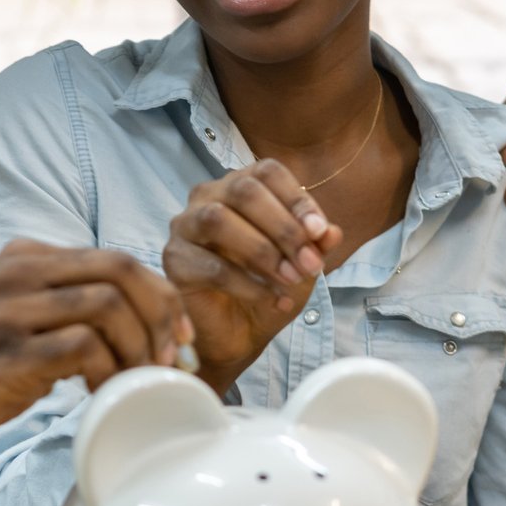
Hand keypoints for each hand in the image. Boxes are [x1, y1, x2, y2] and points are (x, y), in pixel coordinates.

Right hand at [0, 240, 189, 494]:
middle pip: (119, 269)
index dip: (160, 297)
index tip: (177, 341)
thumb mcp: (12, 321)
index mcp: (23, 258)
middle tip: (169, 361)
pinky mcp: (4, 356)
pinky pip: (80, 348)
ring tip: (135, 383)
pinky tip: (98, 396)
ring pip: (107, 305)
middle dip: (161, 315)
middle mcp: (16, 274)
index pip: (115, 258)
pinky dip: (106, 373)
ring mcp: (8, 312)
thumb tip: (139, 330)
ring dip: (137, 349)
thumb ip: (60, 310)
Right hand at [162, 160, 342, 394]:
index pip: (267, 172)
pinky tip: (272, 299)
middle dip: (283, 227)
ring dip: (262, 252)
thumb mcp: (302, 262)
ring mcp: (185, 227)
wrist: (240, 334)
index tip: (319, 232)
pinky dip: (248, 284)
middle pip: (242, 190)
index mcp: (240, 186)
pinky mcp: (174, 261)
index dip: (296, 199)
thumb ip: (315, 243)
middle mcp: (207, 197)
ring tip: (290, 279)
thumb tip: (330, 231)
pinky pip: (211, 265)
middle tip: (309, 263)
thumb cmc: (268, 286)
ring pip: (218, 220)